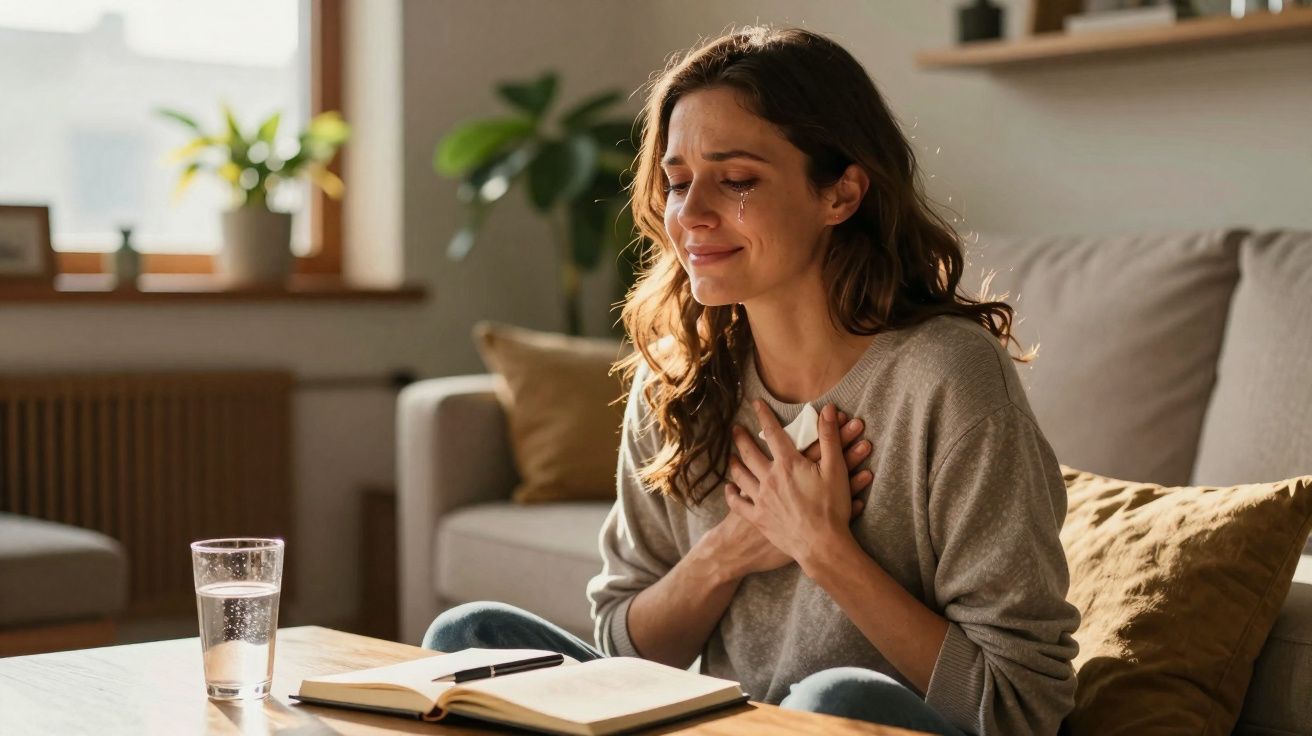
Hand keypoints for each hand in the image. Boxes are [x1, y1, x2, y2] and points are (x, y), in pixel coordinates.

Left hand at [725, 401, 855, 563]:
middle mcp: (769, 478)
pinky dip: (732, 495)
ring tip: (730, 457)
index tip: (756, 403)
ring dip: (734, 464)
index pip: (773, 432)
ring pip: (741, 476)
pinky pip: (738, 503)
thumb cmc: (832, 507)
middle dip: (741, 438)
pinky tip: (729, 489)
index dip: (764, 415)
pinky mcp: (758, 518)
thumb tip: (827, 409)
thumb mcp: (836, 469)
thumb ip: (829, 437)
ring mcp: (761, 499)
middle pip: (750, 452)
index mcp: (788, 464)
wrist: (822, 545)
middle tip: (734, 429)